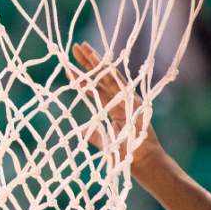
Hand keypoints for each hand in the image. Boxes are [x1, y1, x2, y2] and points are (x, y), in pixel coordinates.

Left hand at [71, 41, 163, 173]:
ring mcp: (127, 99)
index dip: (81, 78)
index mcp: (112, 107)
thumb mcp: (103, 141)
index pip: (93, 89)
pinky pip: (120, 85)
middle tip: (76, 47)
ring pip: (108, 76)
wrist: (142, 161)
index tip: (68, 67)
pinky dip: (110, 74)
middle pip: (100, 77)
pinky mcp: (134, 102)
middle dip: (88, 63)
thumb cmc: (125, 153)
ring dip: (96, 63)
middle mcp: (119, 100)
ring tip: (85, 50)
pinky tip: (101, 63)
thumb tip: (78, 130)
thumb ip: (92, 133)